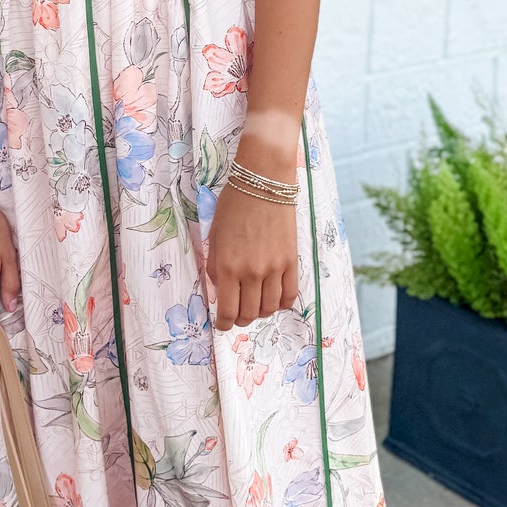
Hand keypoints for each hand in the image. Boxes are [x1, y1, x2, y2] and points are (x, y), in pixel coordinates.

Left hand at [205, 182, 298, 329]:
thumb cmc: (234, 204)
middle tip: (238, 316)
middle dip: (241, 319)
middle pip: (249, 313)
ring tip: (255, 306)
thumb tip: (221, 289)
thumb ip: (216, 266)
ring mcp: (274, 268)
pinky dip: (282, 303)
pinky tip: (274, 299)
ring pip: (270, 308)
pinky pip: (290, 295)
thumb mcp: (215, 236)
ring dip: (261, 312)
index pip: (227, 310)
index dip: (224, 323)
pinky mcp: (291, 262)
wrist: (264, 182)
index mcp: (228, 266)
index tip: (223, 324)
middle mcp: (252, 272)